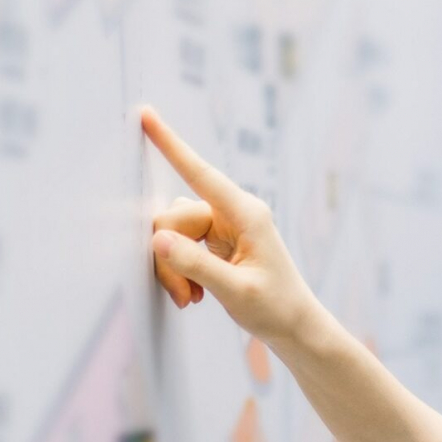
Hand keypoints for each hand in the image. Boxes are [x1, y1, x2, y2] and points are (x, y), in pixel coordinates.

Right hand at [142, 106, 318, 343]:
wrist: (294, 327)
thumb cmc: (275, 308)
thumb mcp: (236, 291)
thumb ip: (196, 265)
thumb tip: (158, 239)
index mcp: (246, 213)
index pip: (200, 173)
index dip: (170, 144)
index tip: (146, 115)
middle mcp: (233, 212)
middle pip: (173, 217)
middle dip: (168, 258)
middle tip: (184, 296)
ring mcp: (223, 225)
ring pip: (171, 234)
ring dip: (174, 269)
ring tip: (192, 299)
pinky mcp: (215, 240)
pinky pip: (178, 246)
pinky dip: (179, 272)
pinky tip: (195, 295)